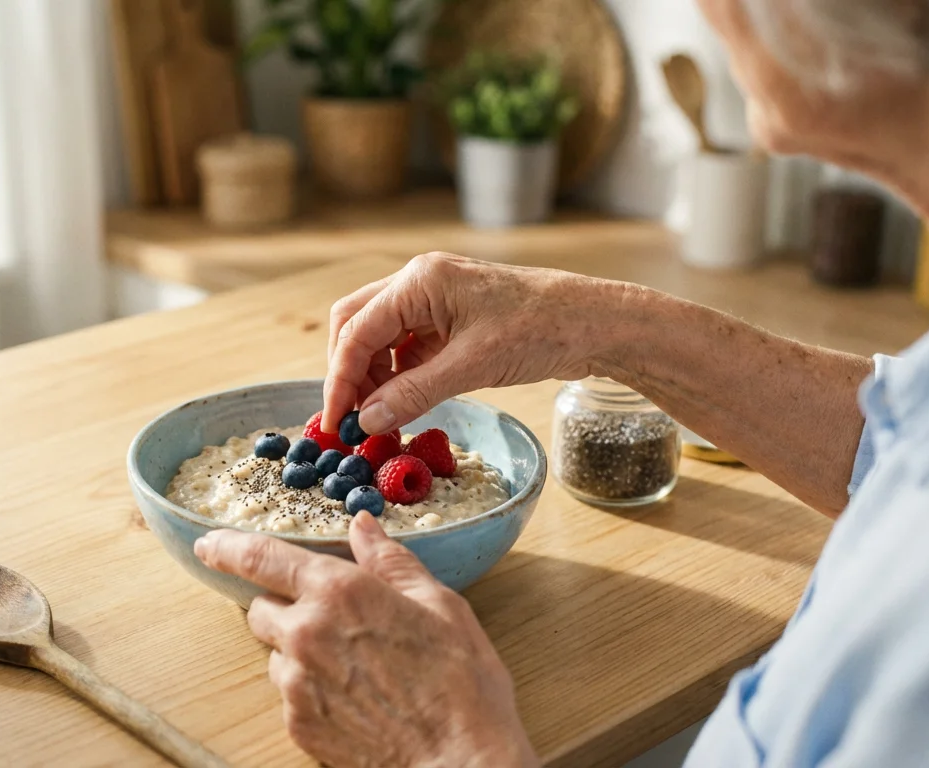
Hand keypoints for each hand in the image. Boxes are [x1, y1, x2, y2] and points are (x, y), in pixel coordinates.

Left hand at [194, 512, 537, 767]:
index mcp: (338, 591)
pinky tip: (354, 698)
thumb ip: (390, 561)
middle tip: (327, 619)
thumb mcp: (440, 605)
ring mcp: (297, 684)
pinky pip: (290, 695)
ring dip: (298, 651)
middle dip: (284, 606)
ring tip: (353, 667)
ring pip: (276, 654)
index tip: (209, 543)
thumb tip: (362, 526)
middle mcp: (306, 633)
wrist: (459, 763)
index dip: (227, 546)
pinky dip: (311, 690)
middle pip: (261, 608)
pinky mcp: (298, 725)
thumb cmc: (460, 683)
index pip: (260, 557)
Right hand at [323, 252, 628, 432]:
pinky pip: (407, 347)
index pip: (356, 330)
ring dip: (373, 377)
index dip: (339, 379)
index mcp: (419, 281)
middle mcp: (419, 283)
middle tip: (350, 418)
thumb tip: (367, 421)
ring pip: (380, 338)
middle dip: (348, 372)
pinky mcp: (450, 320)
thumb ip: (413, 393)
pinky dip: (398, 377)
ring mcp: (434, 300)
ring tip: (379, 418)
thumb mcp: (471, 366)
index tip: (335, 420)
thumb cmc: (540, 330)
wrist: (593, 323)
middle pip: (357, 325)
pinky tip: (403, 404)